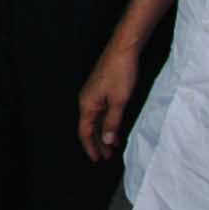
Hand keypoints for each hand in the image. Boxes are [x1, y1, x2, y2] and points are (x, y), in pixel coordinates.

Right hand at [77, 44, 137, 161]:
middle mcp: (86, 100)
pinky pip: (100, 111)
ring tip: (112, 147)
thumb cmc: (121, 74)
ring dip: (103, 133)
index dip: (91, 147)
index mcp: (87, 104)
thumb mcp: (119, 101)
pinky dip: (106, 123)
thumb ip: (112, 122)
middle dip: (97, 143)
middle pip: (89, 127)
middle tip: (107, 157)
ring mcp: (93, 94)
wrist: (123, 49)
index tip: (98, 160)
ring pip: (95, 119)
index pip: (85, 131)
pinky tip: (115, 127)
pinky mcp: (100, 89)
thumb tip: (106, 141)